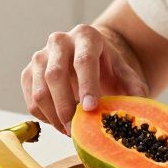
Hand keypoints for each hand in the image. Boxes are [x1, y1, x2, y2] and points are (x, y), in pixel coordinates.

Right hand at [20, 24, 148, 134]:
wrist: (86, 58)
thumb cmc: (107, 68)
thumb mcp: (124, 72)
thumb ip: (133, 87)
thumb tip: (139, 105)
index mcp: (86, 36)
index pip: (84, 60)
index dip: (87, 85)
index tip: (91, 108)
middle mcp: (59, 41)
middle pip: (55, 75)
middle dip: (66, 106)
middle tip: (78, 129)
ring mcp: (40, 56)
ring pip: (40, 91)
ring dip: (55, 116)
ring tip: (72, 131)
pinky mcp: (28, 73)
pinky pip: (31, 101)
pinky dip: (45, 118)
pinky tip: (62, 124)